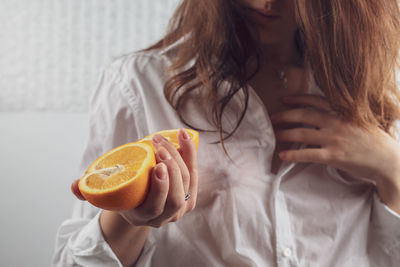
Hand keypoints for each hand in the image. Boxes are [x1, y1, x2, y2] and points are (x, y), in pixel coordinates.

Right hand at [71, 128, 197, 226]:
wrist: (140, 204)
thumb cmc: (123, 197)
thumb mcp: (107, 197)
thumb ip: (90, 192)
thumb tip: (74, 186)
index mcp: (147, 217)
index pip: (158, 205)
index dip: (161, 186)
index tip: (157, 164)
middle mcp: (168, 215)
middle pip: (176, 192)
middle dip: (172, 166)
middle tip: (158, 145)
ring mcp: (183, 206)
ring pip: (188, 180)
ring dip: (180, 156)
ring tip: (167, 138)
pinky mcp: (191, 192)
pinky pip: (195, 172)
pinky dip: (190, 152)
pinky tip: (184, 135)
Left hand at [270, 95, 399, 194]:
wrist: (388, 160)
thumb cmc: (374, 140)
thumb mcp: (360, 119)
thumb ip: (342, 113)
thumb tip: (324, 111)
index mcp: (343, 111)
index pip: (315, 101)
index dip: (298, 99)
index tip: (284, 99)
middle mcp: (337, 122)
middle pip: (304, 115)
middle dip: (285, 115)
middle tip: (272, 118)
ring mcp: (334, 139)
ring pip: (302, 134)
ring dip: (284, 134)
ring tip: (273, 136)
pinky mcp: (333, 156)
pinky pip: (308, 154)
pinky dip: (293, 155)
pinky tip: (282, 155)